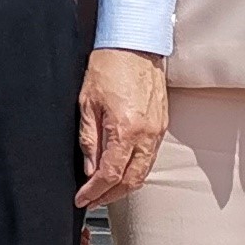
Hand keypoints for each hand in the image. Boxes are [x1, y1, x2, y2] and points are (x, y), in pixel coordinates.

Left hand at [75, 48, 167, 209]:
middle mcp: (146, 134)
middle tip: (93, 200)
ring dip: (125, 186)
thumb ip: (89, 140)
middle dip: (111, 196)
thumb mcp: (87, 104)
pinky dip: (136, 170)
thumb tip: (89, 168)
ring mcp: (157, 130)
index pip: (110, 174)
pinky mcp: (162, 124)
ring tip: (106, 190)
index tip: (83, 198)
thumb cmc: (109, 66)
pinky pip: (150, 157)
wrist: (134, 44)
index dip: (95, 192)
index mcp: (125, 130)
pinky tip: (123, 170)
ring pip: (144, 172)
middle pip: (131, 181)